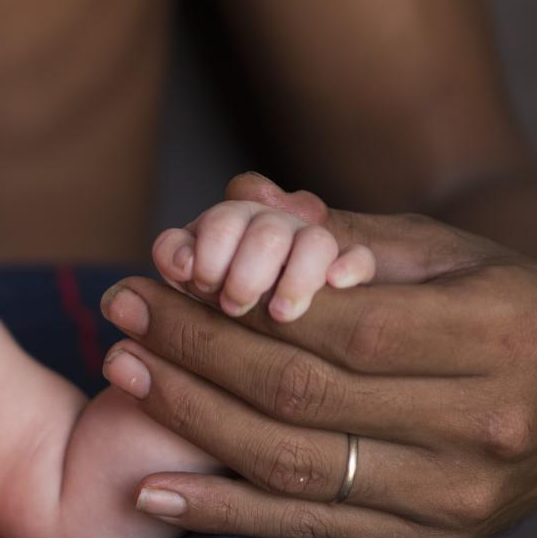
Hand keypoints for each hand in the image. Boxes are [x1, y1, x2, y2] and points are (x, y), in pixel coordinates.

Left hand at [97, 173, 536, 537]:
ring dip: (192, 421)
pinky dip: (223, 512)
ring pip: (297, 464)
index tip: (161, 277)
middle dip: (197, 349)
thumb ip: (339, 233)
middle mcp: (490, 422)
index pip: (346, 328)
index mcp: (504, 332)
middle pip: (308, 394)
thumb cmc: (495, 300)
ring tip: (122, 371)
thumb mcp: (440, 250)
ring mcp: (462, 494)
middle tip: (120, 310)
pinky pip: (310, 529)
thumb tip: (238, 195)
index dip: (242, 307)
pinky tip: (151, 490)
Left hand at [151, 198, 375, 321]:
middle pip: (269, 232)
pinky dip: (351, 267)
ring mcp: (313, 245)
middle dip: (247, 273)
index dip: (209, 254)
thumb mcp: (184, 280)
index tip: (201, 284)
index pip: (222, 222)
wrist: (267, 313)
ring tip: (280, 315)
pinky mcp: (348, 268)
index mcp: (231, 223)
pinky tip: (336, 284)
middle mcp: (274, 226)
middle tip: (233, 306)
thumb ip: (176, 257)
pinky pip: (361, 257)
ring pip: (315, 242)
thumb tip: (183, 263)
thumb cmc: (211, 298)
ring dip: (295, 278)